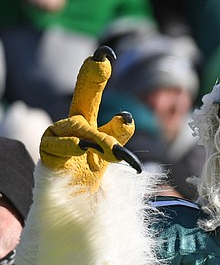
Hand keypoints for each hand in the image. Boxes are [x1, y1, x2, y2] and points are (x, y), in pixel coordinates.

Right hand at [40, 46, 141, 189]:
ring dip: (98, 137)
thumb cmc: (91, 180)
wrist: (73, 211)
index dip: (96, 76)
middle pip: (82, 99)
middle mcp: (76, 129)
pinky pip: (56, 145)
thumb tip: (127, 116)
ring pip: (77, 128)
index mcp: (92, 127)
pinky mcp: (48, 157)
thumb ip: (116, 137)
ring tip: (115, 151)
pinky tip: (83, 147)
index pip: (95, 99)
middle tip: (102, 59)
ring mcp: (60, 141)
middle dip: (91, 78)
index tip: (105, 54)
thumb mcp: (111, 157)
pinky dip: (71, 145)